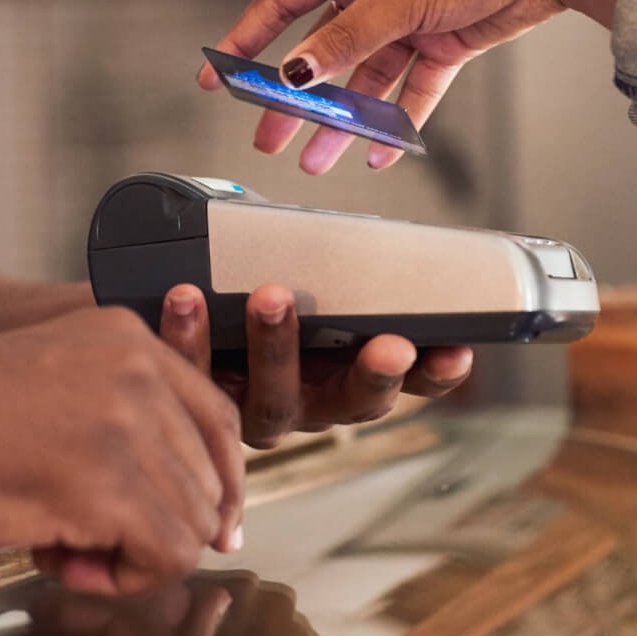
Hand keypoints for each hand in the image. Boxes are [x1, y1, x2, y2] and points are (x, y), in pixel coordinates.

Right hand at [0, 306, 245, 594]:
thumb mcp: (45, 383)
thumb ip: (116, 413)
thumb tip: (182, 496)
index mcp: (124, 335)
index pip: (219, 418)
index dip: (216, 485)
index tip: (203, 529)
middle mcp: (138, 369)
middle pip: (208, 480)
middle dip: (158, 527)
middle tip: (87, 544)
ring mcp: (125, 423)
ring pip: (190, 525)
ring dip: (134, 556)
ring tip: (62, 550)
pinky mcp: (104, 483)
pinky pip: (163, 557)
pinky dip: (123, 580)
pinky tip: (60, 562)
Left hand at [158, 283, 472, 447]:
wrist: (178, 334)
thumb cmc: (261, 296)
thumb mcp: (310, 286)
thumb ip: (337, 267)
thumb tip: (370, 222)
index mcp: (350, 379)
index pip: (408, 384)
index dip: (436, 375)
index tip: (458, 350)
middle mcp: (309, 407)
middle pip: (351, 404)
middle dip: (374, 374)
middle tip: (392, 345)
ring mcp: (253, 413)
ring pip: (273, 398)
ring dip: (275, 346)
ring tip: (272, 296)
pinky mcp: (197, 402)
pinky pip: (194, 376)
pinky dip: (190, 337)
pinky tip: (185, 298)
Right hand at [196, 0, 636, 173]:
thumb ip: (343, 40)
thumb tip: (295, 71)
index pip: (284, 1)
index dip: (249, 38)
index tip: (219, 74)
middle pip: (323, 49)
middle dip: (296, 98)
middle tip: (270, 137)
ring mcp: (413, 12)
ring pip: (366, 76)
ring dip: (343, 119)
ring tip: (318, 160)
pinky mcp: (448, 36)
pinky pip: (412, 86)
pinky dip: (397, 117)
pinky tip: (380, 147)